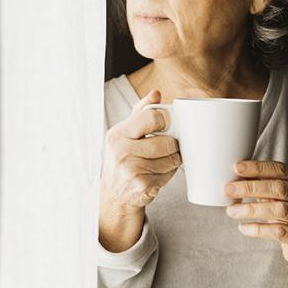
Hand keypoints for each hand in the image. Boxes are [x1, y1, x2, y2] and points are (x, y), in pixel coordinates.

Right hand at [98, 89, 182, 251]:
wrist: (114, 193)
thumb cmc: (123, 158)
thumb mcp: (126, 134)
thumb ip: (141, 112)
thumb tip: (156, 93)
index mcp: (117, 135)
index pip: (151, 118)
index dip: (164, 122)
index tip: (165, 126)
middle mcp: (121, 152)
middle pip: (166, 142)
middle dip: (172, 145)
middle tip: (168, 146)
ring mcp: (131, 170)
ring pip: (171, 159)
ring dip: (173, 160)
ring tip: (162, 161)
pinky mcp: (143, 186)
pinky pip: (169, 174)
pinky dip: (169, 174)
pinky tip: (158, 173)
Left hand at [223, 160, 287, 270]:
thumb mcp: (279, 198)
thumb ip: (263, 185)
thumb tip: (235, 173)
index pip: (281, 170)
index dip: (259, 168)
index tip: (236, 167)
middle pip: (280, 189)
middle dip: (251, 188)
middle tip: (228, 189)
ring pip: (280, 210)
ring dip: (252, 209)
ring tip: (231, 211)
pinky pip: (280, 232)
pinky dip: (259, 229)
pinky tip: (243, 228)